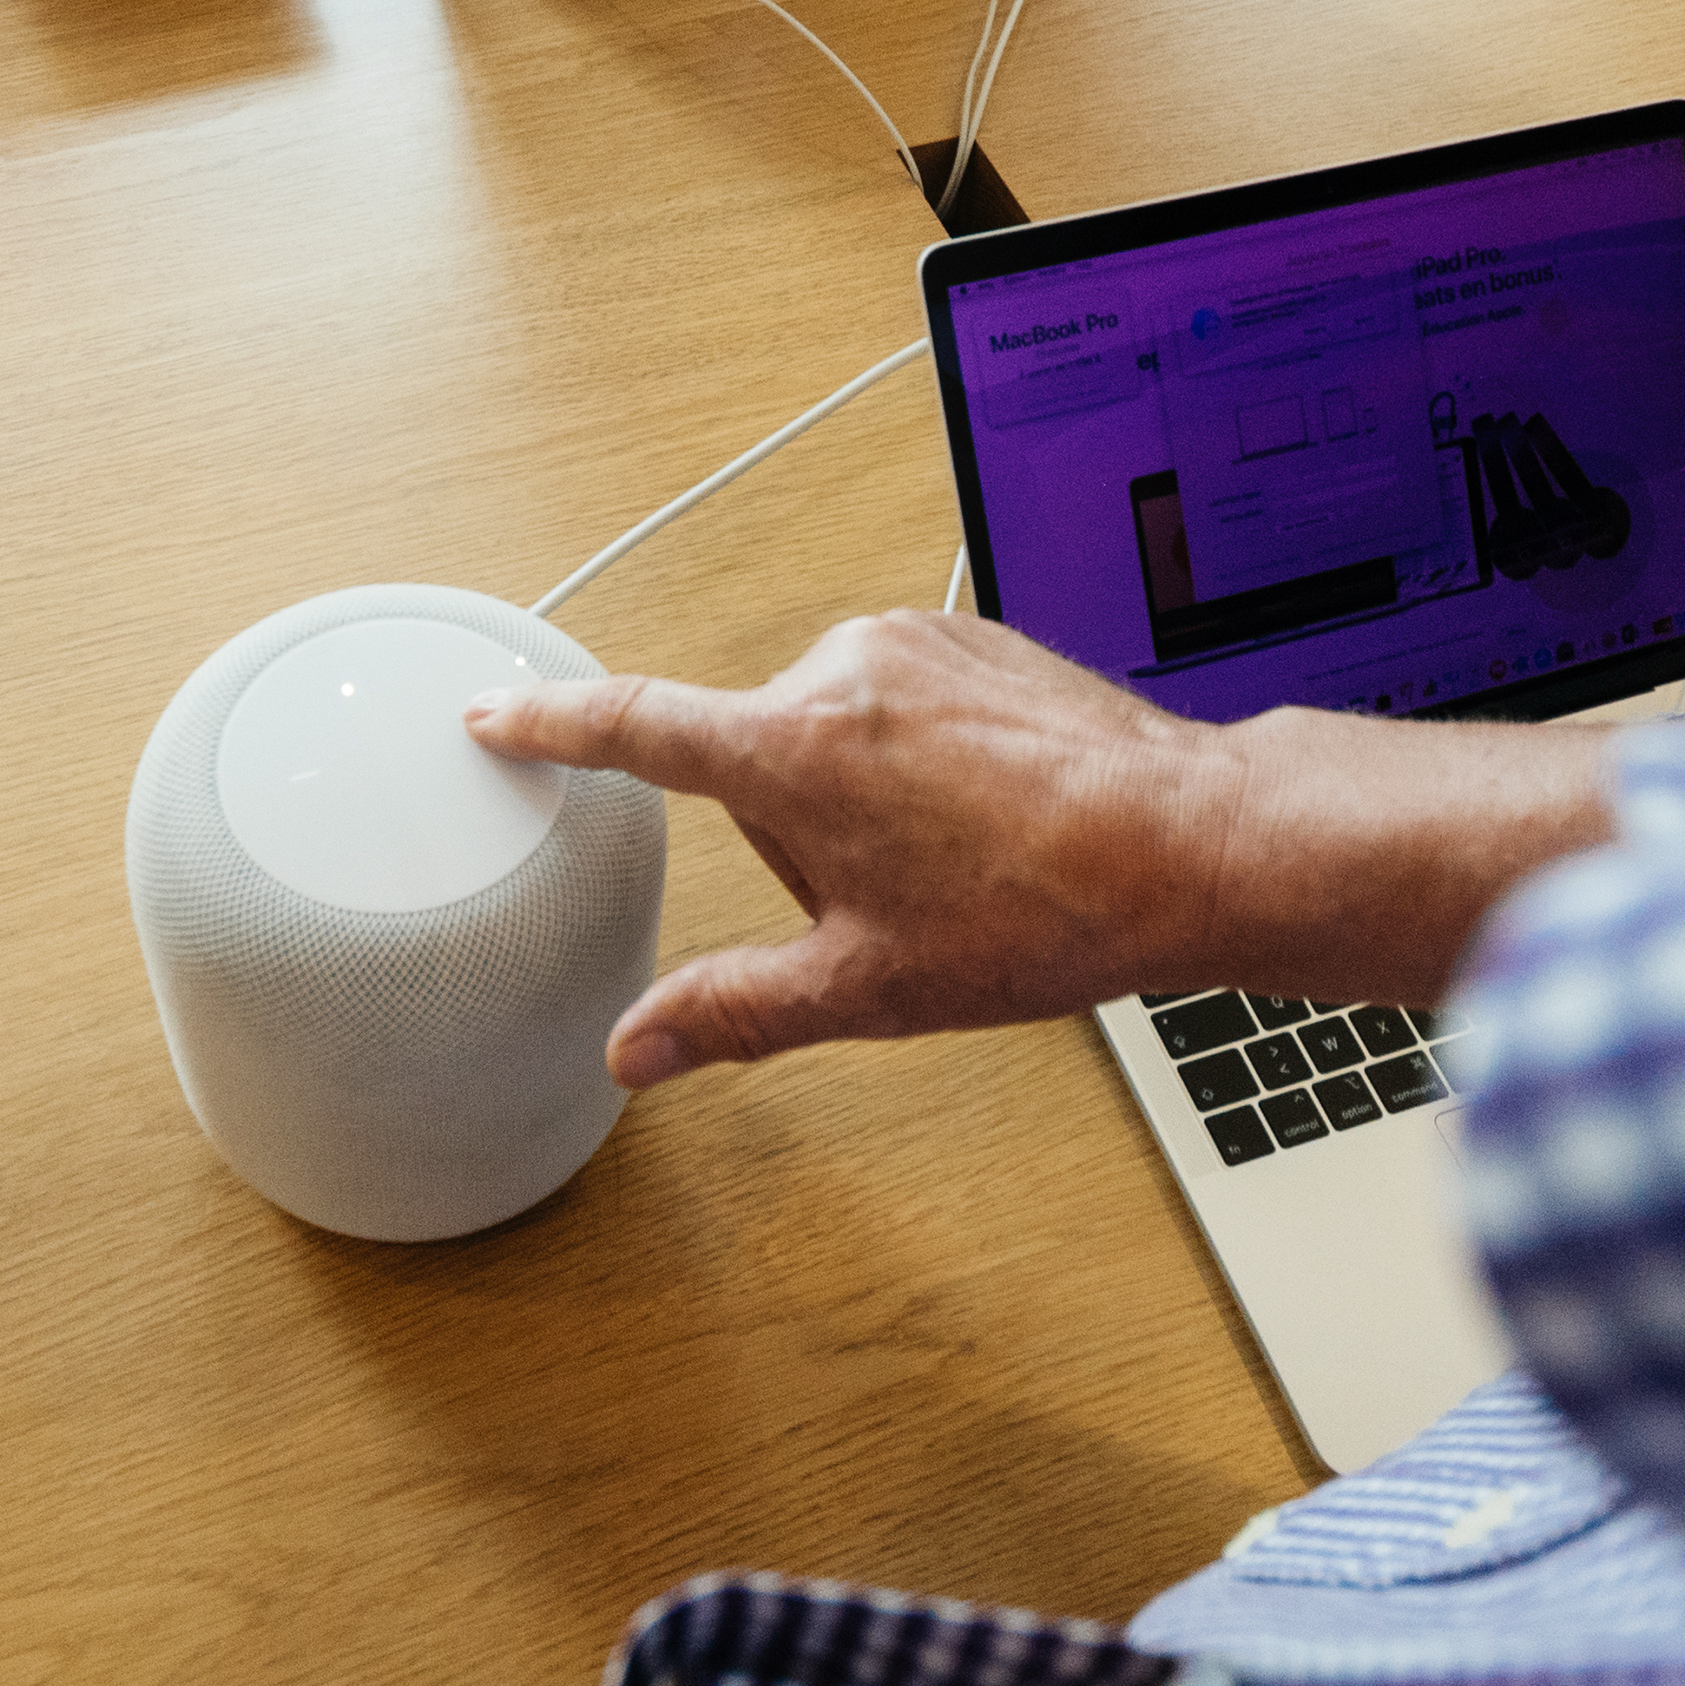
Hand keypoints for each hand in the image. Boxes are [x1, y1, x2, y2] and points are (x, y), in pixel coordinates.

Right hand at [469, 608, 1611, 1082]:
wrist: (1190, 843)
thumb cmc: (1045, 911)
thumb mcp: (870, 987)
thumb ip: (733, 1010)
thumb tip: (634, 1053)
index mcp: (791, 752)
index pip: (633, 726)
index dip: (550, 724)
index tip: (494, 710)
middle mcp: (841, 670)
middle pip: (757, 755)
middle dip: (799, 828)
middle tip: (896, 893)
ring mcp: (910, 642)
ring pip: (831, 727)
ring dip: (863, 790)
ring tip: (961, 854)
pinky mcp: (966, 632)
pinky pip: (899, 695)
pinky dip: (920, 752)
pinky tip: (990, 811)